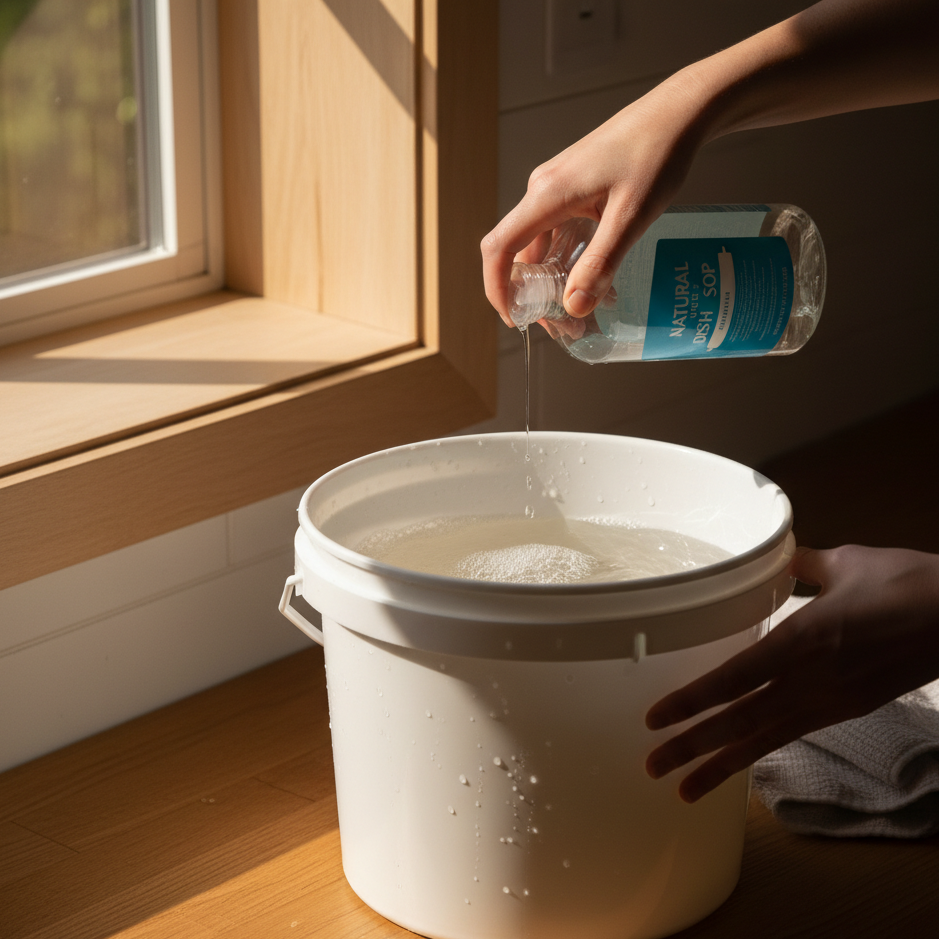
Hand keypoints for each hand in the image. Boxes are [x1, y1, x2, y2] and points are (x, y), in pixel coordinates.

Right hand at [480, 75, 708, 325]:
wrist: (679, 112)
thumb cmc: (657, 155)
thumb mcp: (631, 217)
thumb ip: (600, 262)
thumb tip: (573, 307)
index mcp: (547, 195)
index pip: (499, 248)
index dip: (497, 289)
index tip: (513, 319)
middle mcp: (542, 189)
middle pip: (516, 252)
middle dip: (530, 295)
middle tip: (560, 326)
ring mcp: (555, 187)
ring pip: (537, 244)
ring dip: (550, 281)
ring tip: (581, 311)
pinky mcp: (572, 187)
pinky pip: (555, 231)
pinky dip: (565, 260)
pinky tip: (595, 278)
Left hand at [645, 545, 938, 801]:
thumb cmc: (905, 584)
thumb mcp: (844, 562)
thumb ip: (802, 564)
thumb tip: (781, 558)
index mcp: (801, 640)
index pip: (733, 678)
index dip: (692, 701)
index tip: (655, 718)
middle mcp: (808, 679)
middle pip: (740, 721)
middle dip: (693, 745)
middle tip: (651, 765)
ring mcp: (828, 701)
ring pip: (763, 738)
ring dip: (720, 764)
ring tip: (682, 787)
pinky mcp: (846, 710)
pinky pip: (790, 734)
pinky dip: (758, 752)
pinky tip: (737, 763)